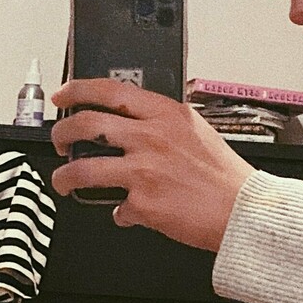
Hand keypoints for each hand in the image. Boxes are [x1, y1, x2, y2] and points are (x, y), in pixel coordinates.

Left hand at [50, 78, 255, 249]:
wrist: (243, 210)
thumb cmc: (225, 175)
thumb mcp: (195, 129)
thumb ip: (162, 124)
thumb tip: (132, 127)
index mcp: (165, 114)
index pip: (109, 90)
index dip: (77, 90)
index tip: (63, 95)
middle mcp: (150, 137)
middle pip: (85, 125)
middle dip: (60, 133)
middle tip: (58, 141)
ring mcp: (143, 170)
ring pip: (81, 169)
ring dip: (64, 177)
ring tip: (63, 182)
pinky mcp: (143, 203)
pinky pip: (116, 208)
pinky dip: (119, 212)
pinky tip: (127, 213)